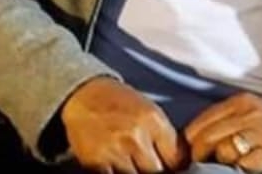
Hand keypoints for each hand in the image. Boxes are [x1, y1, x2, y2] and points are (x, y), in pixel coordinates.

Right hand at [60, 77, 188, 173]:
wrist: (83, 95)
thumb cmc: (118, 100)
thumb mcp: (148, 109)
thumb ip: (162, 134)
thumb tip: (178, 160)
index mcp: (152, 119)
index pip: (176, 157)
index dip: (175, 164)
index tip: (171, 164)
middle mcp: (135, 136)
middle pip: (157, 172)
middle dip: (157, 171)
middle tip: (151, 164)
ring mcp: (115, 151)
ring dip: (137, 172)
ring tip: (134, 163)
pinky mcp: (96, 163)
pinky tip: (119, 167)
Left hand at [184, 92, 261, 173]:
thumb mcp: (253, 109)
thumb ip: (229, 117)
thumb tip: (198, 132)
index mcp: (242, 102)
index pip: (205, 119)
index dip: (191, 138)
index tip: (187, 149)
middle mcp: (250, 114)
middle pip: (209, 136)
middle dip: (199, 153)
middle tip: (197, 163)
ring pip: (224, 150)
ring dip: (218, 162)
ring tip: (220, 166)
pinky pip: (244, 163)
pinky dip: (239, 168)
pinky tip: (240, 168)